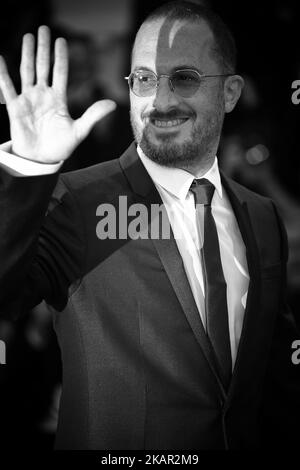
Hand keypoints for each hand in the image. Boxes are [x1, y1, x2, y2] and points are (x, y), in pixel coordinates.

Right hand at [0, 26, 115, 162]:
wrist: (42, 160)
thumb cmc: (60, 147)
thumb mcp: (79, 131)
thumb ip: (93, 115)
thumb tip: (113, 103)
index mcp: (58, 99)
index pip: (60, 72)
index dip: (60, 57)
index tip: (61, 40)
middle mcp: (43, 95)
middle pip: (43, 66)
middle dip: (43, 49)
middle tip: (44, 29)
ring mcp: (28, 100)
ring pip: (27, 72)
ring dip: (27, 54)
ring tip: (28, 36)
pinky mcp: (15, 108)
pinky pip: (8, 88)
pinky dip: (3, 74)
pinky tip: (0, 59)